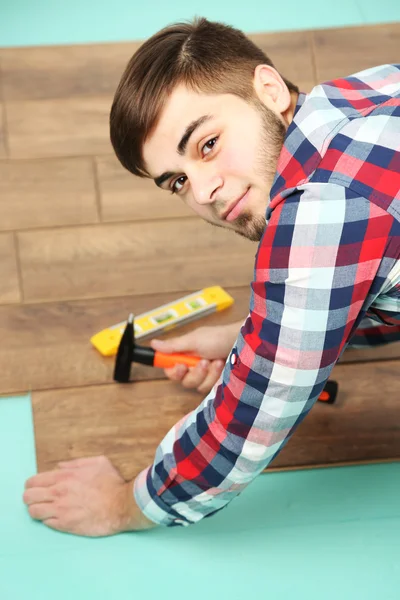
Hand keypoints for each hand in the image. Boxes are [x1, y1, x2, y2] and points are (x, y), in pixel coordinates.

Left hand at [23, 455, 157, 536]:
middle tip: (40, 499)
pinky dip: (48, 520)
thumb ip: (76, 462)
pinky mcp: (66, 525)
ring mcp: (60, 510)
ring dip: (38, 510)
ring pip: (33, 512)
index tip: (38, 487)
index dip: (33, 485)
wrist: (122, 505)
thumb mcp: (98, 462)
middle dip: (31, 497)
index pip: (33, 481)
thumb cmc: (112, 483)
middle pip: (28, 497)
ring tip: (46, 510)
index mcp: (64, 476)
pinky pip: (46, 523)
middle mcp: (58, 493)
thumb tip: (60, 466)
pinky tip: (58, 517)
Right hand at [150, 322, 240, 393]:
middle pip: (184, 381)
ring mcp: (206, 375)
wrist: (242, 341)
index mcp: (185, 355)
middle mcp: (194, 366)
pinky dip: (215, 376)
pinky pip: (209, 387)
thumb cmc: (218, 337)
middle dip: (194, 373)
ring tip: (216, 361)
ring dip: (207, 373)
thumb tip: (153, 344)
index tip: (181, 366)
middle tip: (203, 362)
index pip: (171, 370)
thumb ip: (173, 346)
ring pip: (197, 385)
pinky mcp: (217, 381)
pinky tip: (222, 365)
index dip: (173, 372)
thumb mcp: (193, 340)